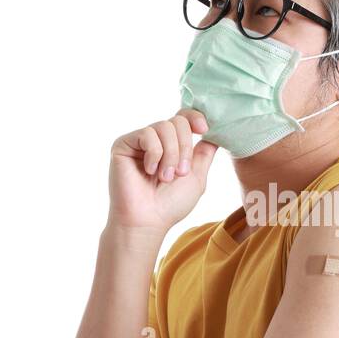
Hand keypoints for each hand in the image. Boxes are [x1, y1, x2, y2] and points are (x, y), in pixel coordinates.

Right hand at [109, 109, 217, 233]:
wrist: (148, 220)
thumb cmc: (171, 204)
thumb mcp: (196, 176)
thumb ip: (204, 153)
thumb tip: (215, 134)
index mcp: (171, 144)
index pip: (184, 117)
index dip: (195, 117)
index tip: (204, 129)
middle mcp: (155, 139)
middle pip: (178, 121)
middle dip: (184, 148)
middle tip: (180, 173)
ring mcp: (138, 141)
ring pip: (164, 127)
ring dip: (171, 155)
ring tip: (165, 177)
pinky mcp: (123, 144)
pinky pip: (147, 134)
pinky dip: (155, 154)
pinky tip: (149, 171)